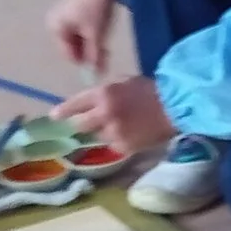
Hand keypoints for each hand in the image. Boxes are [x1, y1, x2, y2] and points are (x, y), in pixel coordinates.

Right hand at [48, 0, 119, 71]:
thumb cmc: (96, 8)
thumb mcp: (96, 35)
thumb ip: (95, 57)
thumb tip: (96, 75)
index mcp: (55, 28)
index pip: (70, 56)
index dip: (86, 61)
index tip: (103, 61)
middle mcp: (54, 22)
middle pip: (73, 48)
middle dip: (88, 52)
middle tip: (106, 51)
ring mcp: (62, 16)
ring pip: (77, 40)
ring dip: (91, 44)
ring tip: (104, 39)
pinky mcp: (72, 11)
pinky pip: (80, 30)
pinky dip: (90, 34)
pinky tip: (100, 29)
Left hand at [58, 75, 173, 155]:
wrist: (175, 107)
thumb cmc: (151, 90)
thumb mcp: (124, 83)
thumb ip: (105, 93)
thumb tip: (91, 103)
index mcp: (103, 94)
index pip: (75, 104)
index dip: (63, 111)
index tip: (54, 116)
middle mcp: (105, 114)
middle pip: (80, 125)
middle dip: (81, 124)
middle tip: (87, 123)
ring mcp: (114, 133)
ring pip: (98, 136)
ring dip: (104, 132)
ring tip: (122, 126)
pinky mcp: (124, 147)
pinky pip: (114, 146)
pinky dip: (119, 141)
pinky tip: (132, 134)